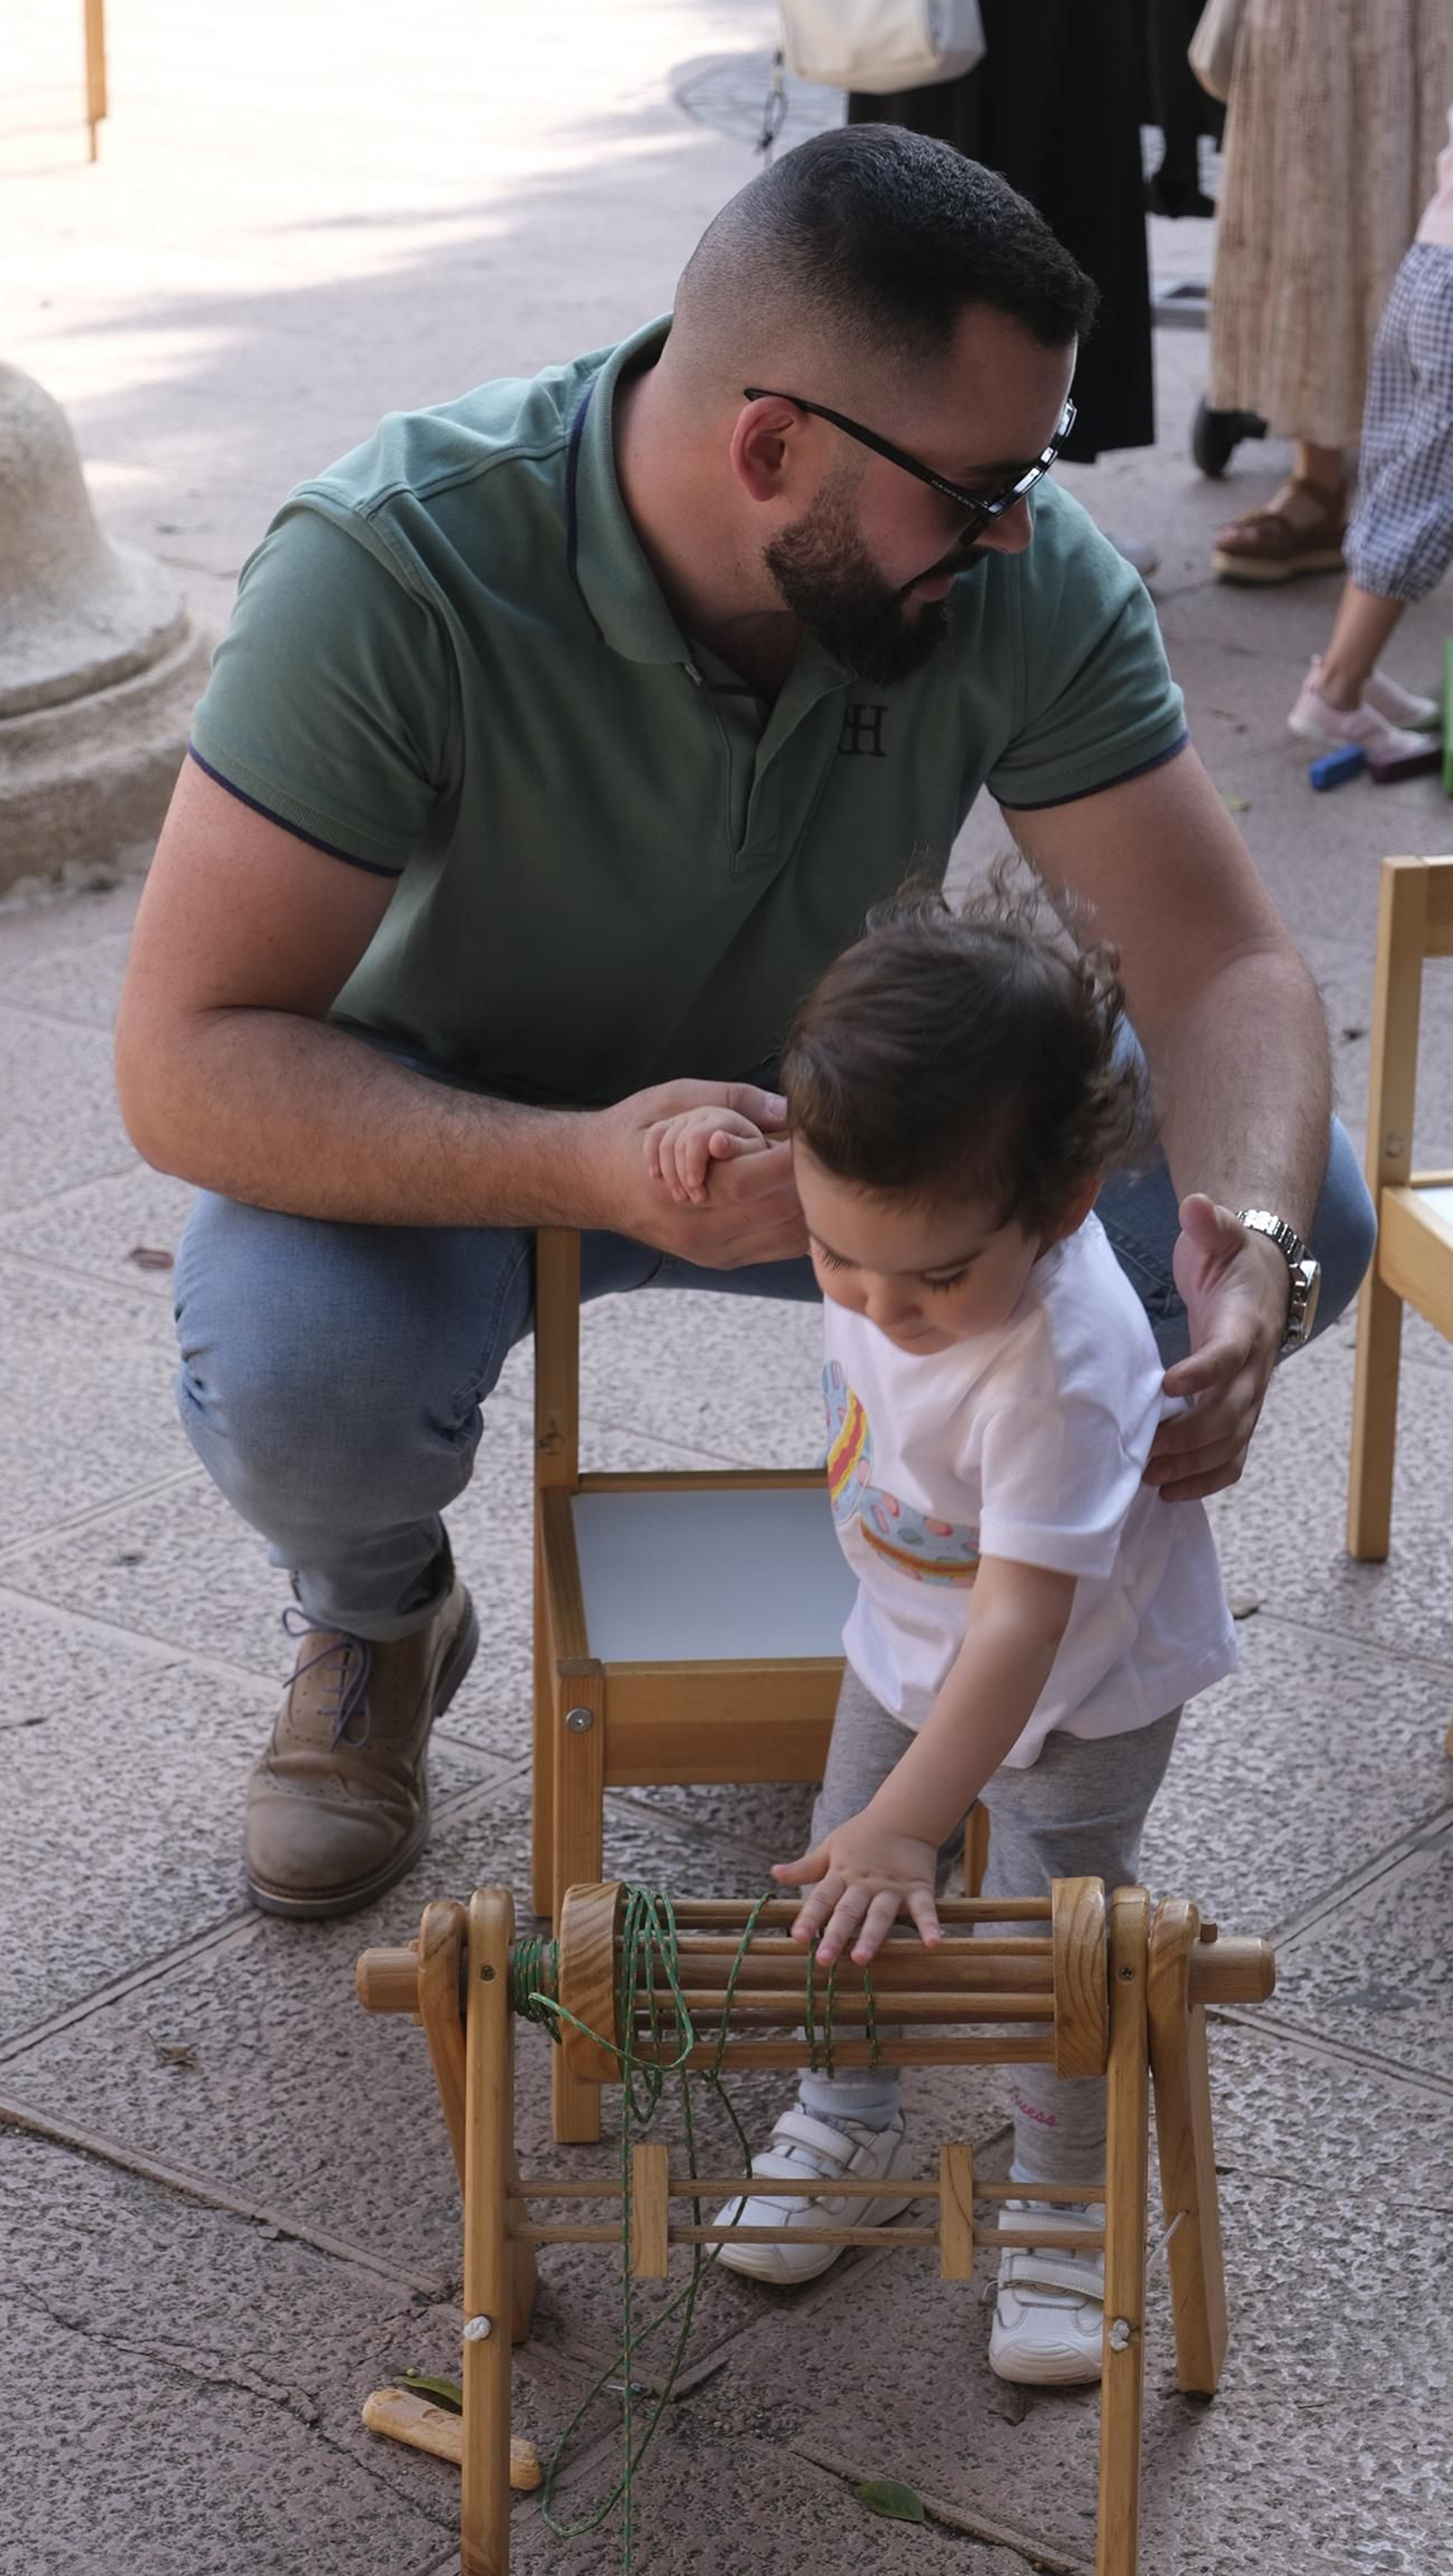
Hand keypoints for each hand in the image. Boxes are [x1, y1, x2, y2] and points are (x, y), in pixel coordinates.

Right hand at [590, 1080, 805, 1268]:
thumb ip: (732, 1101)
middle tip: (826, 1150)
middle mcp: (700, 1228)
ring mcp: (711, 1250)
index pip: (758, 1177)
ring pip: (788, 1235)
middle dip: (811, 1180)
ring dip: (811, 1204)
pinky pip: (776, 1249)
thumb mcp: (673, 1099)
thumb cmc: (632, 1132)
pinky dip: (798, 1224)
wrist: (591, 1181)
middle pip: (782, 1211)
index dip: (796, 1157)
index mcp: (685, 1185)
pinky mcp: (719, 1260)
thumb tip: (785, 1108)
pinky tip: (803, 1197)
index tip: (815, 1135)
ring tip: (817, 1172)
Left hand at [772, 1812, 941, 1964]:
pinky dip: (930, 1925)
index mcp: (841, 1875)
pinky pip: (925, 1909)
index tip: (795, 1938)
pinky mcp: (918, 1888)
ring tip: (861, 1958)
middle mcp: (865, 1884)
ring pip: (880, 1914)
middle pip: (848, 1911)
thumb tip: (774, 1873)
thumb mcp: (830, 1848)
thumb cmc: (862, 1837)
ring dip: (871, 1936)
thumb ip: (805, 1868)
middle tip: (823, 1960)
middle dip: (835, 1935)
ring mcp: (892, 1888)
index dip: (808, 1918)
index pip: (822, 1898)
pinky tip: (933, 1943)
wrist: (903, 1815)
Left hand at [1145, 1194, 1287, 1500]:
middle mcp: (1255, 1367)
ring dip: (1191, 1465)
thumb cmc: (1231, 1256)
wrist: (1264, 1277)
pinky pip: (1233, 1457)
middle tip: (1142, 1453)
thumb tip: (1197, 1206)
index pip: (1230, 1355)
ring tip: (1146, 1478)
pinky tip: (1170, 1493)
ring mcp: (1251, 1394)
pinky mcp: (1241, 1411)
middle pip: (1230, 1413)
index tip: (1166, 1388)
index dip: (1203, 1373)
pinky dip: (1208, 1480)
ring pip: (1230, 1443)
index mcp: (1247, 1325)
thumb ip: (1210, 1223)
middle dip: (1187, 1438)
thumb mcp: (1221, 1233)